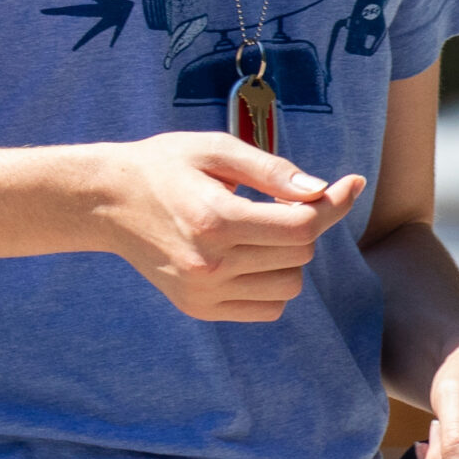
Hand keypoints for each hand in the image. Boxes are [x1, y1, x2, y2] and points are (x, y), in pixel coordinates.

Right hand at [89, 132, 363, 321]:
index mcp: (216, 219)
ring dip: (291, 256)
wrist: (107, 202)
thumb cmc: (166, 166)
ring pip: (289, 286)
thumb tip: (319, 189)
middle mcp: (210, 263)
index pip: (301, 226)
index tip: (350, 182)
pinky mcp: (198, 308)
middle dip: (306, 223)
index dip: (333, 203)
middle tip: (285, 199)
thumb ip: (271, 169)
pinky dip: (274, 283)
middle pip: (300, 254)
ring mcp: (203, 292)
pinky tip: (253, 255)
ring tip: (262, 228)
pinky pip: (267, 309)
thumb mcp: (216, 149)